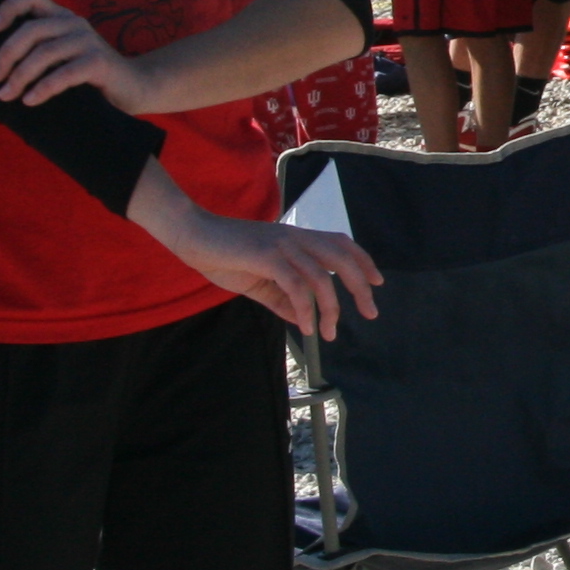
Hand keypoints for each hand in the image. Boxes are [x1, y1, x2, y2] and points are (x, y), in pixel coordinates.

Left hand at [0, 0, 148, 112]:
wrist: (135, 87)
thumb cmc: (89, 76)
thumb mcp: (62, 57)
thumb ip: (38, 52)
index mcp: (62, 17)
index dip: (8, 8)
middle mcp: (74, 23)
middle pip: (30, 30)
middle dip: (6, 55)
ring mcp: (88, 41)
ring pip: (44, 53)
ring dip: (20, 76)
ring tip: (6, 95)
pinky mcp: (99, 62)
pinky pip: (64, 74)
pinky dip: (43, 88)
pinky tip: (30, 101)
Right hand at [171, 211, 382, 339]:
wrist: (192, 236)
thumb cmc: (223, 255)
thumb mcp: (257, 283)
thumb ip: (281, 300)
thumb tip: (303, 319)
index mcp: (295, 239)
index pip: (340, 243)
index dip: (362, 260)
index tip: (376, 283)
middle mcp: (294, 238)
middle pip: (341, 257)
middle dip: (360, 286)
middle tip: (369, 312)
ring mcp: (281, 245)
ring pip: (321, 275)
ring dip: (331, 307)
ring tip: (330, 332)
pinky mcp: (265, 256)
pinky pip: (295, 284)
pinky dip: (305, 308)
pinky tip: (307, 326)